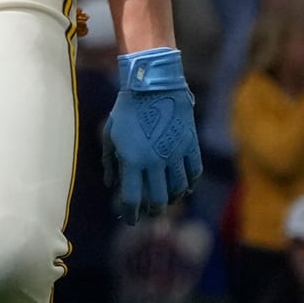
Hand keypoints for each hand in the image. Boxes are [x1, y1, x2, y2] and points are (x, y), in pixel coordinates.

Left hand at [101, 48, 202, 222]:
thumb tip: (111, 184)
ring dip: (171, 199)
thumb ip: (110, 161)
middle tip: (148, 212)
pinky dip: (189, 184)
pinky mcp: (190, 145)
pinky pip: (193, 172)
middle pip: (158, 199)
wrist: (154, 84)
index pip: (132, 198)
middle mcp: (155, 162)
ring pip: (178, 189)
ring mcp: (175, 154)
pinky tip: (183, 187)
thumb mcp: (110, 134)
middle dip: (152, 210)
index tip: (129, 218)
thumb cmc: (127, 109)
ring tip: (166, 201)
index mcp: (132, 160)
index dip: (130, 213)